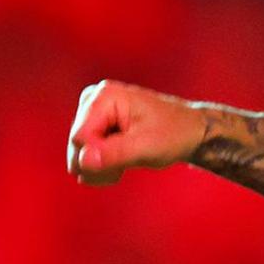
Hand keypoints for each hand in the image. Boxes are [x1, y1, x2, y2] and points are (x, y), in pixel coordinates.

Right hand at [68, 80, 208, 183]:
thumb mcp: (147, 147)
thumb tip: (82, 161)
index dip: (99, 157)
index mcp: (105, 96)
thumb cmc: (173, 134)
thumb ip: (114, 154)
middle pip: (76, 147)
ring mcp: (90, 112)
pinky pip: (82, 156)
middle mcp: (92, 99)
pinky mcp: (92, 125)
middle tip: (126, 165)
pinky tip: (120, 160)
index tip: (124, 162)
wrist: (187, 131)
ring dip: (101, 168)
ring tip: (126, 161)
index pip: (80, 138)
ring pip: (77, 155)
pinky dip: (101, 166)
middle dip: (99, 165)